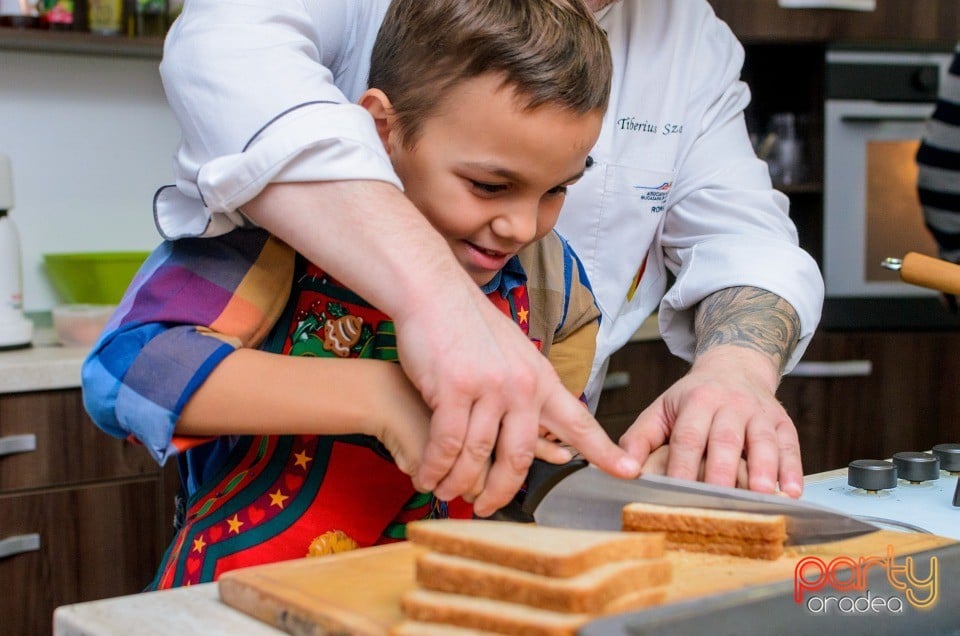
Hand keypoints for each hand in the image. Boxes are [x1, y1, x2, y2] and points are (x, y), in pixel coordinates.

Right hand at [394, 283, 639, 516]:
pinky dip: (436, 466)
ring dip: (459, 481)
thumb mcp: (511, 353)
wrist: (432, 291)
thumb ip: (524, 388)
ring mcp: (489, 387)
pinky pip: (448, 444)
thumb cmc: (465, 323)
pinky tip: (427, 476)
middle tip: (486, 508)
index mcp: (540, 378)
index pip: (578, 420)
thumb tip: (534, 421)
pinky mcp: (455, 389)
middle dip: (501, 491)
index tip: (628, 472)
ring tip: (446, 492)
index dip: (604, 450)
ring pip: (479, 455)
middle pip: (519, 457)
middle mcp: (522, 385)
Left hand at [619, 345, 802, 497]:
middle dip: (722, 471)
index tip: (676, 493)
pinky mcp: (783, 422)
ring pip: (762, 441)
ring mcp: (759, 413)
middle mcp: (730, 404)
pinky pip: (790, 445)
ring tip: (761, 496)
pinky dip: (793, 469)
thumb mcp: (662, 409)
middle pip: (726, 440)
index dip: (682, 466)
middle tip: (718, 501)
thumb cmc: (692, 398)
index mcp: (696, 401)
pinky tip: (792, 491)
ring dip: (763, 469)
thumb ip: (640, 437)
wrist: (734, 366)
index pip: (688, 437)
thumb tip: (622, 469)